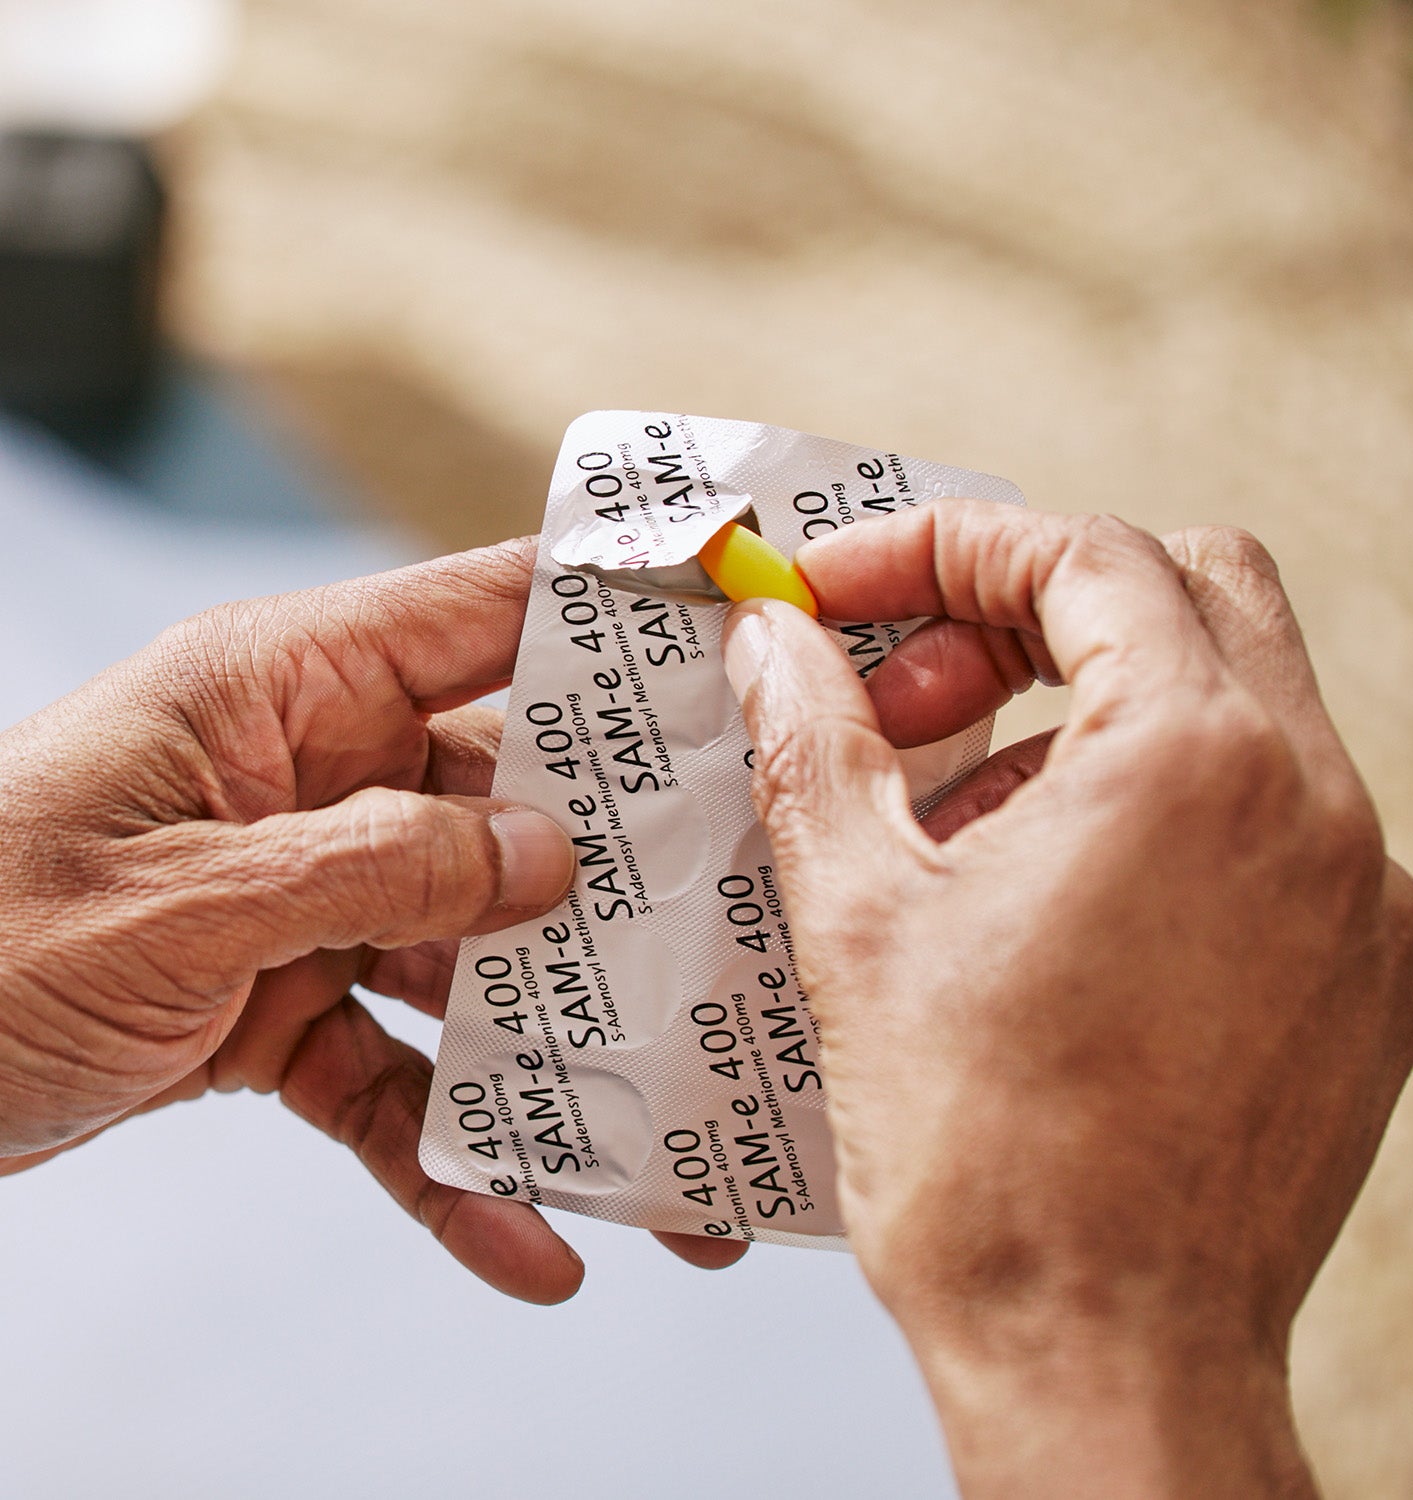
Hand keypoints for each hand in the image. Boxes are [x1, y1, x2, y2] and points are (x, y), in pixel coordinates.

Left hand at [0, 539, 742, 1300]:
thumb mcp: (180, 901)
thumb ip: (375, 866)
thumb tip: (548, 857)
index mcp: (285, 692)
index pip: (480, 614)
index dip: (606, 613)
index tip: (732, 630)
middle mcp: (316, 782)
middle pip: (508, 811)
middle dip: (620, 890)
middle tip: (741, 935)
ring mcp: (306, 898)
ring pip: (470, 963)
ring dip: (559, 1057)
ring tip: (668, 1151)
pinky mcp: (280, 1008)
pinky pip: (394, 1078)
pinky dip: (453, 1160)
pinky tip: (530, 1245)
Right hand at [721, 506, 1412, 1497]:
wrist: (1106, 1364)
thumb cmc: (986, 1162)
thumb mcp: (858, 916)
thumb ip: (813, 741)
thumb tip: (773, 645)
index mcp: (1194, 760)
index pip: (1083, 555)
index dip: (948, 549)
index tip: (853, 592)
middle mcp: (1313, 804)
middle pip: (1188, 591)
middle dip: (1032, 610)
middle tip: (914, 691)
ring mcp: (1359, 892)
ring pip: (1233, 705)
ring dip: (1088, 718)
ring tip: (959, 823)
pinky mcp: (1365, 972)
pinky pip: (1267, 821)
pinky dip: (1158, 809)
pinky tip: (1051, 903)